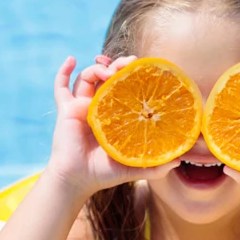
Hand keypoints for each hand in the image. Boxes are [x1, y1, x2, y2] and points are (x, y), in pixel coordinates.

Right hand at [47, 55, 178, 196]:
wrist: (77, 180)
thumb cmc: (103, 174)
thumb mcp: (133, 168)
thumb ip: (155, 167)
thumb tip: (178, 161)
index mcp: (114, 116)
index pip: (124, 89)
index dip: (132, 76)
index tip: (143, 69)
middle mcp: (98, 107)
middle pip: (107, 77)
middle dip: (118, 66)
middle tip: (129, 63)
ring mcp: (81, 107)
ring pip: (87, 77)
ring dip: (98, 68)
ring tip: (109, 70)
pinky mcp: (66, 110)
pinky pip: (60, 87)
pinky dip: (63, 72)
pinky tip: (70, 59)